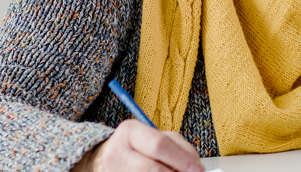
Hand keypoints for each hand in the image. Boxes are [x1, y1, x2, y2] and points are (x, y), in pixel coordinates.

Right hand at [74, 120, 203, 171]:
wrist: (100, 160)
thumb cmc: (134, 148)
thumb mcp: (151, 137)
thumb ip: (175, 146)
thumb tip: (196, 166)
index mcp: (130, 132)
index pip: (160, 145)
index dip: (183, 160)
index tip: (199, 169)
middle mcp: (117, 152)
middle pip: (153, 169)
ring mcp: (114, 171)